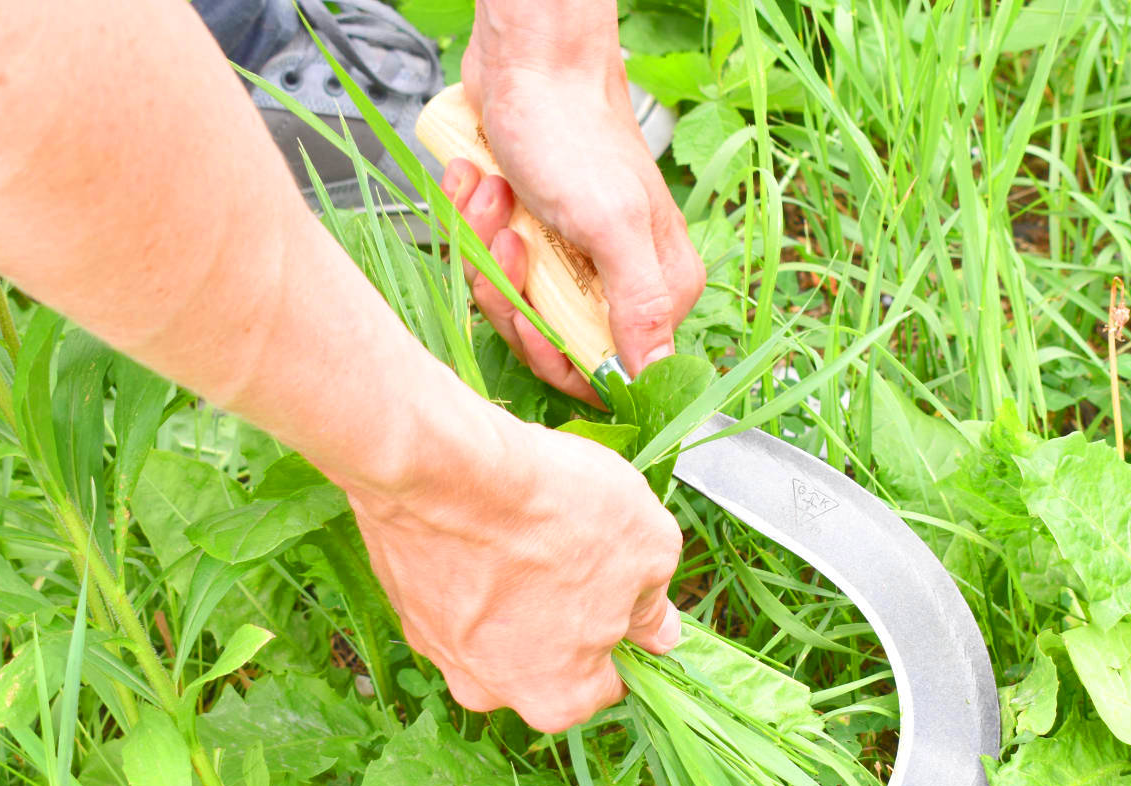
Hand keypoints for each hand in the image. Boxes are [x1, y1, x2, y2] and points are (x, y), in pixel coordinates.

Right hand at [345, 368, 681, 731]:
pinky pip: (454, 595)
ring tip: (527, 531)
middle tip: (575, 552)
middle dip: (565, 613)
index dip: (625, 631)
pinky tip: (485, 524)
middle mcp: (490, 691)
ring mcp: (438, 650)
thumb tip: (658, 632)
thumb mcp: (650, 550)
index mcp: (559, 698)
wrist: (446, 469)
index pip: (610, 681)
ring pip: (496, 627)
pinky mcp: (404, 605)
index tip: (626, 591)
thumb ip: (655, 603)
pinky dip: (471, 568)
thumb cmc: (555, 515)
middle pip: (547, 659)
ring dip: (515, 591)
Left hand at [441, 13, 704, 396]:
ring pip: (512, 305)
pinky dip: (474, 230)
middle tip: (508, 243)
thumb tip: (652, 379)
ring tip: (496, 198)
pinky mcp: (531, 243)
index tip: (533, 321)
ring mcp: (571, 265)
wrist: (527, 61)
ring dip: (487, 252)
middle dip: (513, 295)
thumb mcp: (612, 226)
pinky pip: (490, 270)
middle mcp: (618, 284)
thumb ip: (638, 307)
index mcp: (656, 291)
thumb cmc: (571, 130)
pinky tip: (482, 188)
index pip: (609, 374)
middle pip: (550, 342)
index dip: (560, 359)